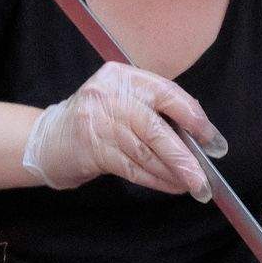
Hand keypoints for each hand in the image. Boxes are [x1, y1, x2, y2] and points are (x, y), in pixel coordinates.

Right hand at [21, 62, 225, 195]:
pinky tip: (171, 186)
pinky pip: (132, 167)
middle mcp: (109, 94)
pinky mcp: (91, 148)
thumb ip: (156, 110)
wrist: (49, 139)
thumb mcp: (124, 102)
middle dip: (185, 156)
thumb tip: (199, 138)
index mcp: (124, 76)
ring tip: (192, 185)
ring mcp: (97, 121)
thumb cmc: (97, 120)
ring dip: (172, 173)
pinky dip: (155, 179)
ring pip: (146, 152)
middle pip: (156, 128)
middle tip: (204, 178)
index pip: (167, 93)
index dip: (194, 118)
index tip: (212, 141)